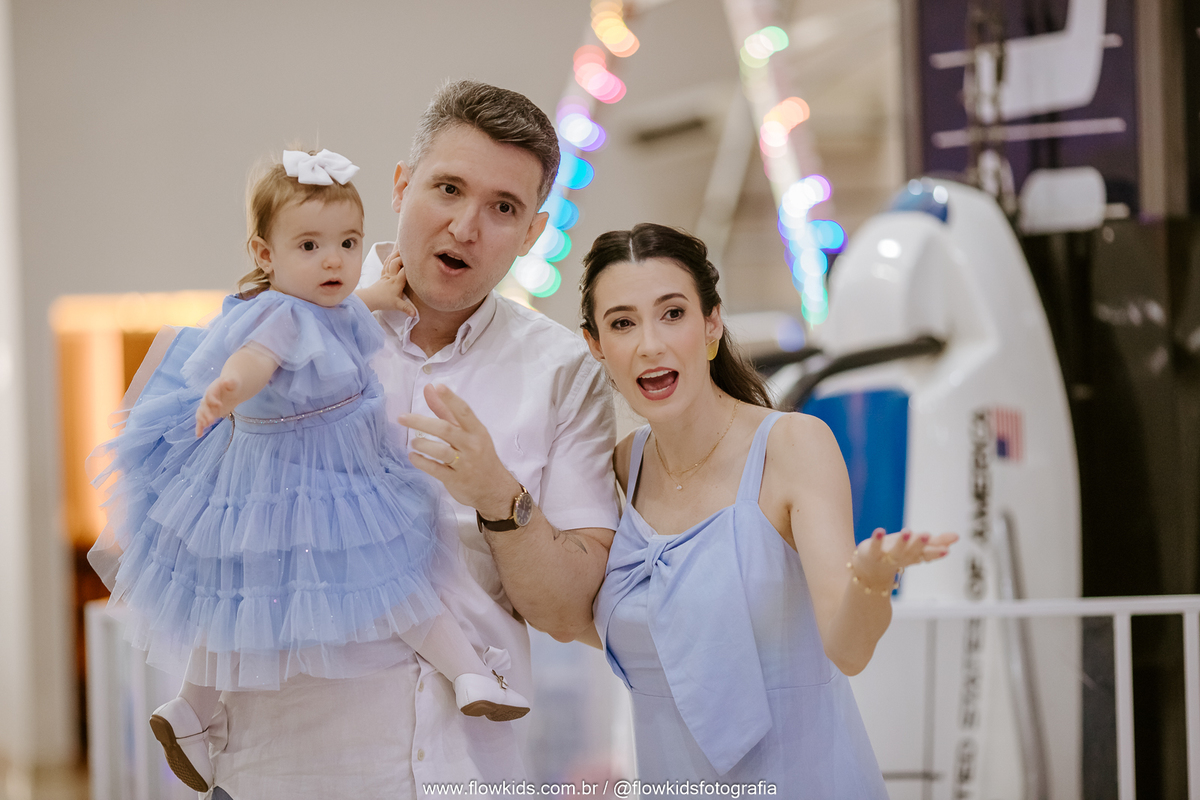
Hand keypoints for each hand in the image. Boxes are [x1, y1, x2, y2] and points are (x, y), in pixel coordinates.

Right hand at [195, 376, 239, 436]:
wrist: (231, 388)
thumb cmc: (232, 385)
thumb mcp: (233, 382)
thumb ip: (230, 382)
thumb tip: (227, 381)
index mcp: (212, 390)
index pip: (209, 395)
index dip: (213, 400)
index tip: (220, 405)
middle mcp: (207, 398)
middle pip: (204, 406)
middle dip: (207, 413)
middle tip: (212, 420)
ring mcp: (206, 406)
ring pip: (201, 413)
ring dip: (202, 420)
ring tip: (206, 426)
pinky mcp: (208, 413)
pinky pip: (201, 420)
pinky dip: (199, 427)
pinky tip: (199, 435)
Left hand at [356, 250, 415, 315]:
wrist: (369, 299)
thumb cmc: (383, 301)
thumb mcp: (396, 305)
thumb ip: (406, 308)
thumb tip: (415, 314)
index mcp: (397, 282)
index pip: (405, 271)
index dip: (411, 265)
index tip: (419, 261)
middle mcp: (392, 275)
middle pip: (396, 261)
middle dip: (403, 256)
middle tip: (411, 250)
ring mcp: (386, 274)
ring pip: (390, 260)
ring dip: (396, 253)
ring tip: (403, 247)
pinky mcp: (383, 274)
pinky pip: (386, 263)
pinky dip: (390, 257)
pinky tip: (394, 254)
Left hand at [397, 384, 520, 517]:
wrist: (494, 489)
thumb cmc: (479, 455)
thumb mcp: (468, 433)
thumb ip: (447, 411)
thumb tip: (430, 388)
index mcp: (477, 431)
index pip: (464, 412)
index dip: (451, 399)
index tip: (438, 387)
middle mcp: (472, 445)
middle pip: (446, 430)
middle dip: (422, 423)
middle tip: (402, 418)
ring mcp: (464, 464)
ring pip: (441, 451)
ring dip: (423, 444)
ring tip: (414, 443)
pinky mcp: (456, 479)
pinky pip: (435, 469)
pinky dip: (422, 462)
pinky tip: (414, 457)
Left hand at [850, 528, 958, 591]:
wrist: (870, 571)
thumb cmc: (897, 556)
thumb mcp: (917, 549)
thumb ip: (936, 543)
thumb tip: (957, 536)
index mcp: (914, 556)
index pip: (926, 554)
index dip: (935, 553)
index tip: (947, 550)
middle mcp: (902, 557)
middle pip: (912, 552)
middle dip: (919, 544)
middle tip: (927, 535)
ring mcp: (886, 556)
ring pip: (895, 551)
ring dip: (901, 542)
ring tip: (908, 531)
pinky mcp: (871, 553)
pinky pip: (874, 546)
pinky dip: (877, 539)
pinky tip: (880, 531)